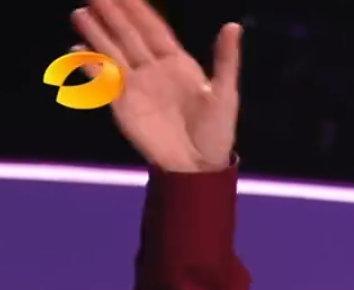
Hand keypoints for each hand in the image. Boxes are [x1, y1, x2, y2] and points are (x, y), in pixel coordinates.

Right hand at [70, 0, 241, 172]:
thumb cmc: (217, 132)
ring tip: (80, 14)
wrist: (197, 167)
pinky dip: (90, 66)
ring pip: (113, 53)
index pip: (154, 30)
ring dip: (97, 35)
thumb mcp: (225, 93)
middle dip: (113, 16)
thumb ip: (226, 59)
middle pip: (129, 37)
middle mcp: (155, 71)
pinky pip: (103, 81)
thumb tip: (233, 26)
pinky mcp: (123, 105)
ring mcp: (137, 86)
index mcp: (179, 65)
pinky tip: (77, 51)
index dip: (139, 11)